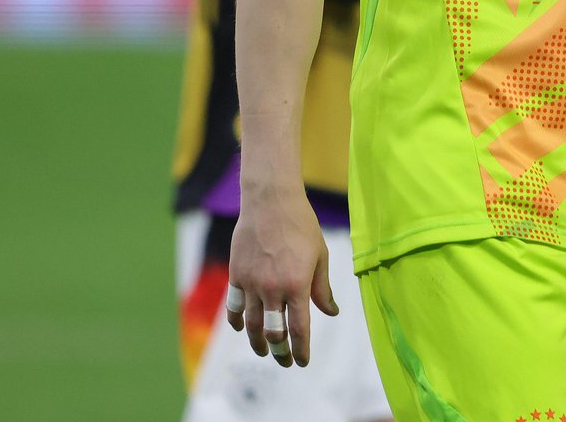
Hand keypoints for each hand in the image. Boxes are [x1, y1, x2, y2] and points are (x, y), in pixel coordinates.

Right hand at [227, 186, 335, 366]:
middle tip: (285, 361)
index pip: (299, 328)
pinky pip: (234, 306)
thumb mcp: (320, 256)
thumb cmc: (302, 227)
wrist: (271, 203)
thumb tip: (331, 313)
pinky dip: (237, 321)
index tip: (303, 361)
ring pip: (252, 324)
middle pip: (273, 332)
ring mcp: (251, 283)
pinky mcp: (236, 275)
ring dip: (258, 342)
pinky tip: (242, 329)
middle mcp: (272, 289)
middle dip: (280, 352)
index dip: (301, 349)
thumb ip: (322, 288)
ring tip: (264, 351)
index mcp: (297, 285)